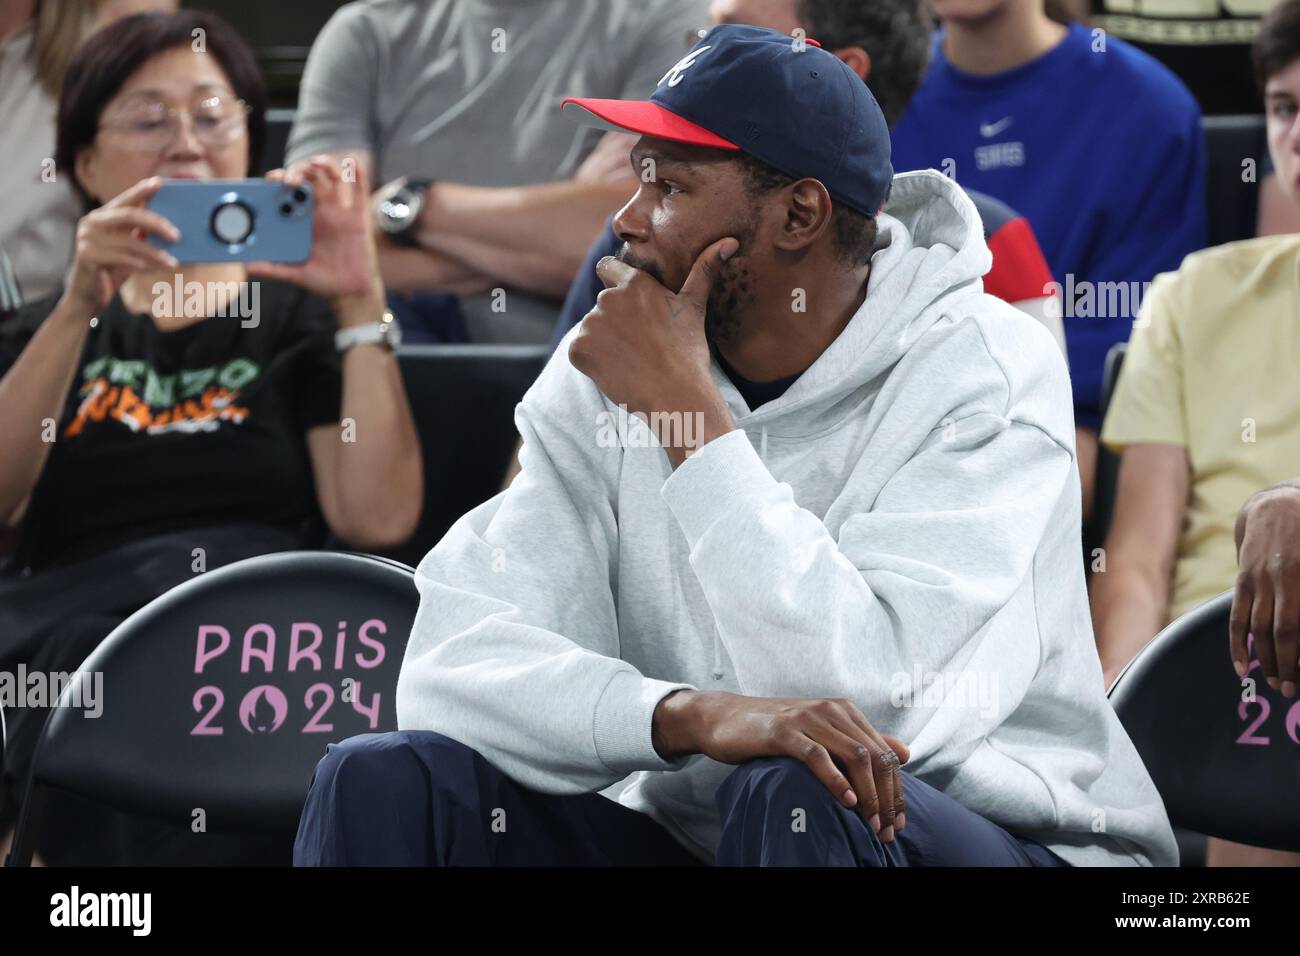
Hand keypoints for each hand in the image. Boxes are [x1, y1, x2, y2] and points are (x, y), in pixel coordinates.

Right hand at [62, 176, 179, 313]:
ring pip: (129, 241)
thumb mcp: (129, 249)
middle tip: (177, 235)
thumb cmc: (112, 269)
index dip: (141, 190)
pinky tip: (155, 269)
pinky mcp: (87, 255)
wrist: (88, 296)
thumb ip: (141, 234)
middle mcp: (92, 222)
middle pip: (128, 215)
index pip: (124, 200)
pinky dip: (142, 264)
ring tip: (173, 262)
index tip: (159, 183)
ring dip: (155, 253)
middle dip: (156, 223)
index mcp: (102, 217)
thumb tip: (171, 227)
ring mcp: (87, 238)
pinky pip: (122, 258)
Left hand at [248, 154, 382, 315]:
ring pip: (331, 179)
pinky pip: (358, 191)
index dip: (279, 181)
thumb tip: (247, 267)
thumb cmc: (322, 281)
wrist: (349, 292)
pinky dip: (357, 174)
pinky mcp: (358, 217)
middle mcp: (319, 211)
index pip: (287, 192)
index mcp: (300, 219)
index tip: (270, 180)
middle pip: (307, 179)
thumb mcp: (294, 274)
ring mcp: (339, 211)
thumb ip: (272, 269)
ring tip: (316, 164)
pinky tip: (352, 162)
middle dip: (298, 173)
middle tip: (289, 180)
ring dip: (324, 166)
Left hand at [568, 237, 737, 451]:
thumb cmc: (688, 351)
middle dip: (615, 322)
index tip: (625, 304)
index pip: (607, 268)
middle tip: (641, 345)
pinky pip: (579, 352)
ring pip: (591, 330)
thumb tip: (729, 241)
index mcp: (635, 283)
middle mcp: (609, 298)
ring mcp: (591, 323)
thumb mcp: (694, 306)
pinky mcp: (579, 348)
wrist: (676, 395)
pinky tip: (617, 371)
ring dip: (604, 343)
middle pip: (602, 306)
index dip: (613, 282)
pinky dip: (592, 363)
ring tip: (632, 360)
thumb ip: (704, 270)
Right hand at [654, 690, 909, 839]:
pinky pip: (817, 755)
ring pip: (854, 755)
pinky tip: (846, 800)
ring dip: (867, 794)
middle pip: (875, 756)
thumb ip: (862, 740)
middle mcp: (831, 710)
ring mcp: (808, 718)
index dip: (896, 790)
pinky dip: (835, 779)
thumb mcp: (822, 732)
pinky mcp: (784, 731)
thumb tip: (904, 753)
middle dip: (886, 798)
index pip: (884, 753)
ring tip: (870, 822)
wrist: (724, 717)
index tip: (897, 822)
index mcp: (845, 711)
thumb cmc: (774, 730)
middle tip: (886, 830)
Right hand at [1230, 483, 1299, 696]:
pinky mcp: (1243, 580)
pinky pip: (1237, 616)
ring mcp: (1257, 580)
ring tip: (1273, 683)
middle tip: (1289, 690)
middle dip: (1284, 665)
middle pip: (1279, 633)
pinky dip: (1238, 643)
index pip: (1296, 627)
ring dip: (1264, 659)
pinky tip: (1241, 667)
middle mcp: (1279, 581)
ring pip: (1257, 627)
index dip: (1297, 656)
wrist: (1280, 504)